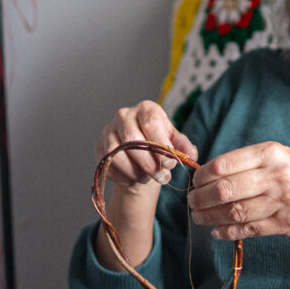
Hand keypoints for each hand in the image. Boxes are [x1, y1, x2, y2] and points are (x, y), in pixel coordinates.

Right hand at [93, 100, 197, 268]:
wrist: (140, 154)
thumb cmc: (159, 144)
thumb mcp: (175, 142)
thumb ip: (183, 147)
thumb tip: (190, 154)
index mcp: (146, 109)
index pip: (151, 123)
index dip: (161, 146)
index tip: (170, 163)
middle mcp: (124, 115)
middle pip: (132, 139)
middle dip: (149, 163)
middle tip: (161, 177)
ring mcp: (108, 131)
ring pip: (116, 154)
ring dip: (135, 172)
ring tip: (148, 178)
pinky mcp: (99, 147)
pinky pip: (108, 165)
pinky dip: (123, 177)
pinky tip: (134, 178)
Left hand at [187, 141, 289, 239]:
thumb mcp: (277, 155)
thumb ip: (247, 162)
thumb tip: (207, 174)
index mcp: (271, 153)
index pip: (225, 165)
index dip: (203, 176)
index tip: (195, 182)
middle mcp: (277, 176)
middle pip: (226, 190)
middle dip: (201, 198)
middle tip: (191, 202)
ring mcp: (283, 201)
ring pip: (235, 212)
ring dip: (210, 217)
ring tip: (198, 217)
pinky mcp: (286, 224)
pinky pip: (249, 229)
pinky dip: (228, 231)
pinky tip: (217, 230)